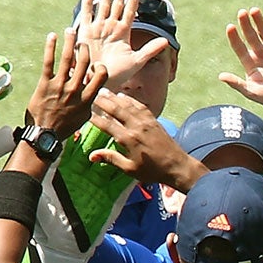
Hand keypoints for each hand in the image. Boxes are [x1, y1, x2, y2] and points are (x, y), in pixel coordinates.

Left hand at [24, 27, 108, 142]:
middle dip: (85, 49)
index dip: (100, 67)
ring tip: (70, 30)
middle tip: (82, 43)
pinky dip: (50, 47)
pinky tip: (52, 36)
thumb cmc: (64, 128)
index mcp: (87, 99)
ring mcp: (60, 86)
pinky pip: (49, 62)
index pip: (101, 76)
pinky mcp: (45, 84)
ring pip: (68, 58)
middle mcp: (75, 90)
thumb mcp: (82, 118)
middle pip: (85, 62)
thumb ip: (89, 103)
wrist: (44, 135)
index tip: (96, 64)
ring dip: (70, 41)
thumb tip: (96, 94)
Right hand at [74, 0, 167, 91]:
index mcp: (123, 33)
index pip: (130, 11)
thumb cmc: (118, 75)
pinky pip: (86, 15)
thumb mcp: (136, 61)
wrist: (100, 83)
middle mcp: (111, 28)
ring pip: (104, 6)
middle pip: (117, 4)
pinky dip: (88, 4)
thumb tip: (166, 41)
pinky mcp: (85, 33)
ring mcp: (98, 29)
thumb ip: (150, 50)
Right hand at [88, 91, 207, 191]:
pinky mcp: (153, 120)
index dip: (95, 118)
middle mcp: (136, 127)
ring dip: (115, 98)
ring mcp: (146, 122)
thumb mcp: (129, 169)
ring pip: (127, 105)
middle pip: (117, 110)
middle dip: (104, 102)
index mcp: (128, 140)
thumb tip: (91, 155)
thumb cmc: (152, 171)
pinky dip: (130, 100)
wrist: (176, 166)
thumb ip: (111, 159)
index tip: (86, 112)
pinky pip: (139, 106)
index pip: (107, 125)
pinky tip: (123, 96)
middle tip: (93, 94)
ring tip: (104, 91)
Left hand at [218, 9, 262, 120]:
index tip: (230, 27)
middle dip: (246, 25)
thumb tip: (220, 76)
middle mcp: (259, 53)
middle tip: (241, 13)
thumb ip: (237, 84)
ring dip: (258, 21)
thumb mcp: (252, 92)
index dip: (234, 37)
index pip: (239, 47)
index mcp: (249, 63)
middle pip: (250, 36)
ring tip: (254, 10)